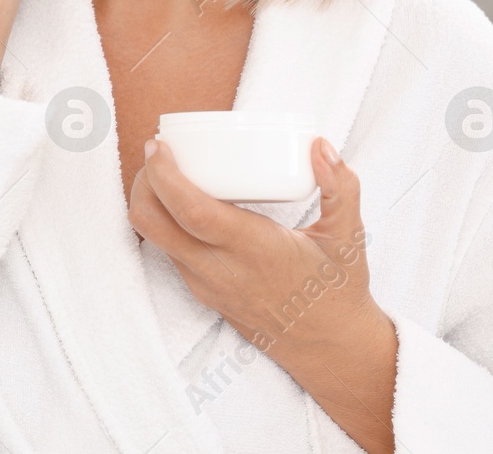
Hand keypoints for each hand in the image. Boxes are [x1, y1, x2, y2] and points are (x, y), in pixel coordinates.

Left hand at [128, 136, 396, 452]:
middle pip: (151, 222)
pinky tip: (181, 200)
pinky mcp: (200, 290)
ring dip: (149, 200)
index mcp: (253, 250)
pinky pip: (166, 250)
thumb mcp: (349, 238)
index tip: (159, 146)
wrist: (327, 347)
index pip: (190, 211)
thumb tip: (320, 146)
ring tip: (167, 169)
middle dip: (143, 181)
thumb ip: (341, 188)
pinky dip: (163, 220)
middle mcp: (218, 269)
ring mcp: (204, 283)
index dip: (164, 176)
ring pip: (152, 237)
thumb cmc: (336, 289)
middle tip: (159, 152)